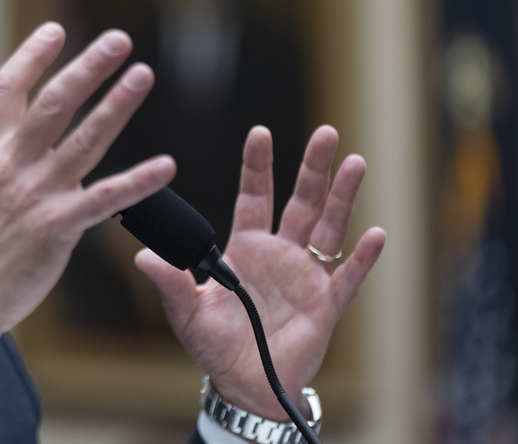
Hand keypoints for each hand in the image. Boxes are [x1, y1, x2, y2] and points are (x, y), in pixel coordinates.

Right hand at [0, 23, 175, 390]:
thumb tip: (20, 134)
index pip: (7, 88)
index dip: (34, 55)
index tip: (57, 29)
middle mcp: (9, 164)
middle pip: (54, 102)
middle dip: (88, 66)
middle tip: (119, 40)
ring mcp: (35, 194)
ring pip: (84, 138)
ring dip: (118, 104)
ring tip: (142, 75)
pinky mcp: (58, 227)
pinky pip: (106, 198)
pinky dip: (138, 181)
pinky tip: (165, 165)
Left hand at [135, 125, 385, 417]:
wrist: (244, 386)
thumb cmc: (215, 346)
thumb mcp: (187, 312)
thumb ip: (171, 281)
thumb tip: (142, 257)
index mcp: (246, 248)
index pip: (254, 196)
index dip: (257, 166)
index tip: (260, 132)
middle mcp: (280, 254)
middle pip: (300, 201)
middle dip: (312, 167)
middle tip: (326, 132)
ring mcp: (305, 276)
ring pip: (329, 228)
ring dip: (343, 197)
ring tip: (355, 163)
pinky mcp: (325, 305)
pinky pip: (348, 277)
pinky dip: (362, 258)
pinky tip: (375, 234)